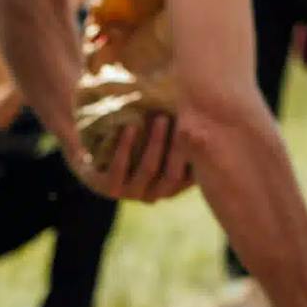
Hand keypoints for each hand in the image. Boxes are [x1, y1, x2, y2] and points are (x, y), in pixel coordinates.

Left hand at [65, 113, 193, 202]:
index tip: (205, 127)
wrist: (94, 146)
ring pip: (148, 170)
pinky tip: (130, 127)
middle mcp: (155, 194)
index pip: (192, 175)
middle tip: (183, 115)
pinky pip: (119, 169)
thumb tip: (212, 112)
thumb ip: (185, 128)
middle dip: (179, 144)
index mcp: (172, 185)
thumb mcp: (164, 131)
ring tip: (159, 117)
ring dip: (155, 142)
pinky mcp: (108, 187)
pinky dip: (125, 147)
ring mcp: (131, 193)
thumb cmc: (138, 135)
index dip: (199, 154)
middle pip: (173, 173)